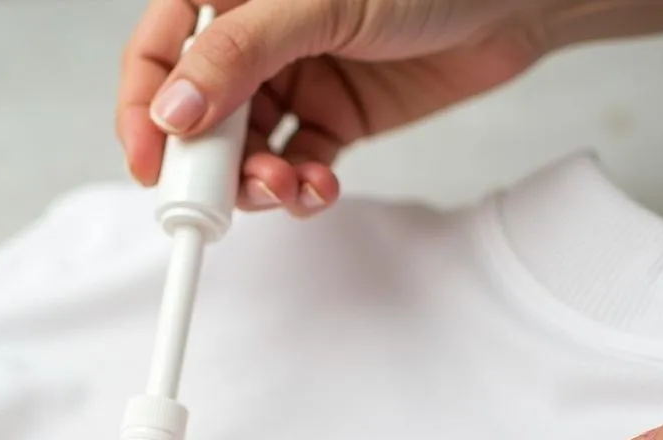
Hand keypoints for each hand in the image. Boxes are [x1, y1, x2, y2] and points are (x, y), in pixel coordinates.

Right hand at [117, 0, 551, 216]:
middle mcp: (258, 41)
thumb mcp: (322, 1)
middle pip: (200, 115)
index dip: (144, 107)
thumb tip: (175, 110)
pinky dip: (300, 188)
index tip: (151, 162)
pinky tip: (318, 186)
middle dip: (209, 164)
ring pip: (246, 152)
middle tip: (221, 198)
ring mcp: (294, 82)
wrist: (518, 1)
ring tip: (287, 188)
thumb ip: (242, 54)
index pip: (163, 51)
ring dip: (257, 184)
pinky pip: (295, 166)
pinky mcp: (331, 120)